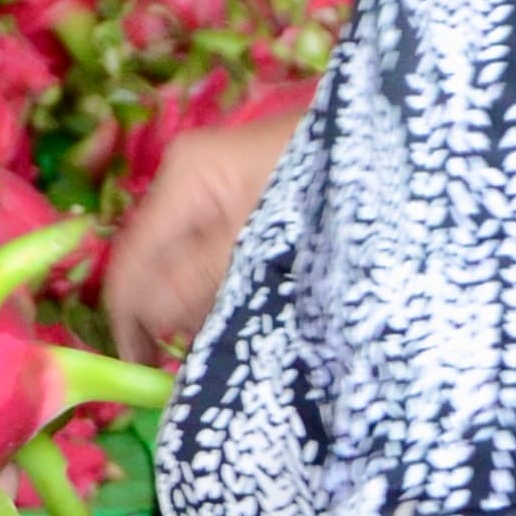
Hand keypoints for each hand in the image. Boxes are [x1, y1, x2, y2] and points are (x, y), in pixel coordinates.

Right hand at [103, 108, 304, 363]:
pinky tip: (245, 304)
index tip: (142, 370)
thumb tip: (146, 320)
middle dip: (166, 312)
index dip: (129, 319)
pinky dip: (219, 284)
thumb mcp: (260, 240)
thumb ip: (200, 280)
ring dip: (195, 302)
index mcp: (182, 179)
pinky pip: (207, 252)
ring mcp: (209, 188)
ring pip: (178, 261)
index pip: (130, 261)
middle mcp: (184, 180)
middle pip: (151, 263)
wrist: (386, 145)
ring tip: (230, 332)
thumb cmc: (324, 185)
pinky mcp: (234, 199)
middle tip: (197, 355)